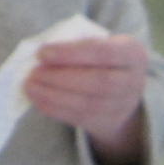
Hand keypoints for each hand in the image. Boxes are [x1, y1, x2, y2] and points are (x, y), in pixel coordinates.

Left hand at [24, 34, 148, 162]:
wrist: (122, 89)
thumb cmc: (102, 58)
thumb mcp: (99, 42)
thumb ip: (76, 44)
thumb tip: (42, 54)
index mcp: (133, 53)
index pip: (102, 52)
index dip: (70, 53)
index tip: (42, 53)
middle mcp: (133, 81)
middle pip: (97, 82)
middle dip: (60, 77)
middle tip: (33, 72)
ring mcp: (123, 105)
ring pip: (86, 103)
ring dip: (53, 95)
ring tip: (30, 86)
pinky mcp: (108, 122)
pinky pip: (79, 118)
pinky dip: (55, 109)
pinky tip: (37, 99)